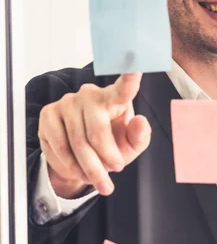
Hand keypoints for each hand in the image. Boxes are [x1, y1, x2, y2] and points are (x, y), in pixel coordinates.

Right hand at [38, 73, 150, 197]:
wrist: (81, 157)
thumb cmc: (112, 145)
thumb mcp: (131, 145)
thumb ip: (140, 136)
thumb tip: (141, 122)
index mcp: (115, 98)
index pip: (124, 88)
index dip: (130, 76)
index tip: (137, 65)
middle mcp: (90, 94)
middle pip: (97, 132)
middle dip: (104, 160)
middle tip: (112, 176)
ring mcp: (68, 102)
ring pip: (77, 143)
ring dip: (88, 168)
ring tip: (96, 178)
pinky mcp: (49, 113)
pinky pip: (59, 146)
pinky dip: (70, 164)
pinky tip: (78, 170)